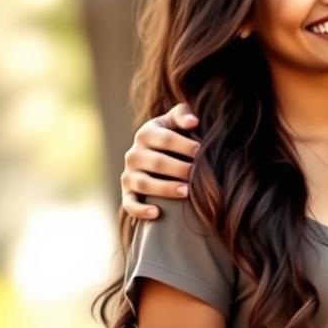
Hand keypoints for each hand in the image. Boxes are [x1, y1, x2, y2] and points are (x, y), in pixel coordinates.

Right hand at [121, 103, 199, 219]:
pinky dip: (140, 210)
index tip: (201, 151)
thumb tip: (193, 121)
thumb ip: (182, 114)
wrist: (155, 155)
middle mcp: (133, 154)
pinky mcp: (127, 193)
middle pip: (156, 162)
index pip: (164, 138)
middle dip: (178, 168)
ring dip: (165, 188)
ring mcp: (128, 175)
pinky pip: (129, 204)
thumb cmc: (171, 136)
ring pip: (144, 183)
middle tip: (197, 174)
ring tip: (186, 192)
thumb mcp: (173, 122)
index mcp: (146, 134)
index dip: (183, 144)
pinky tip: (157, 213)